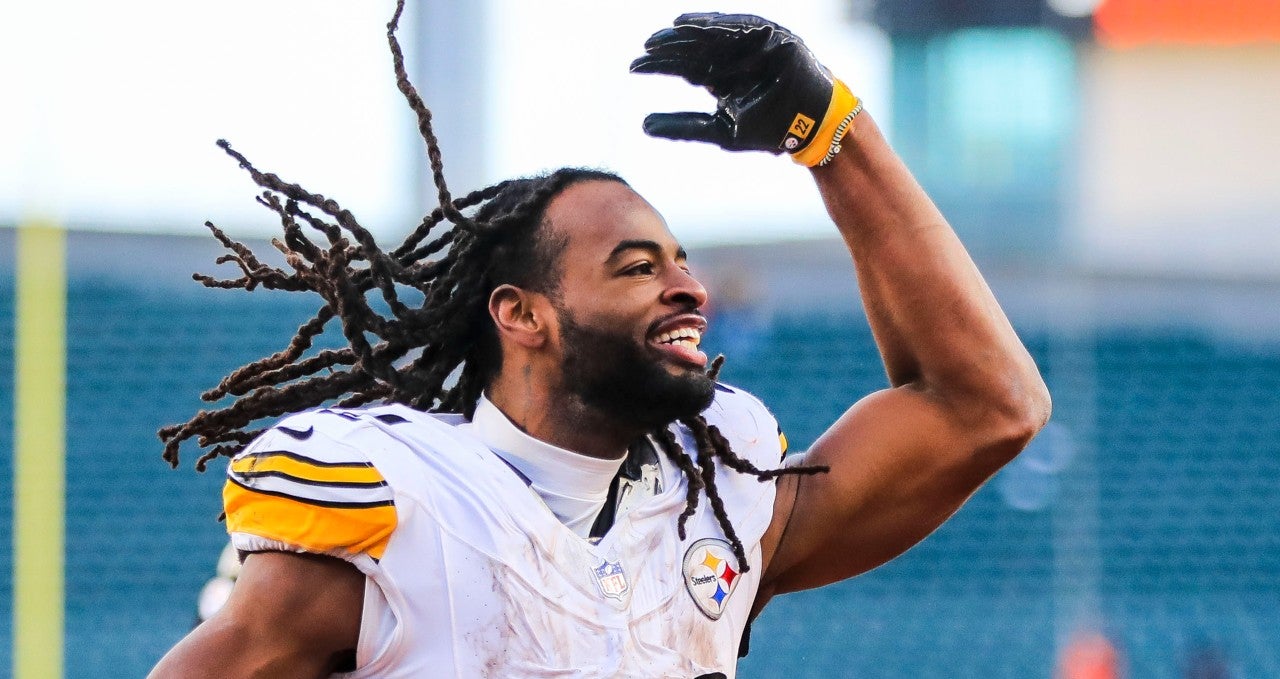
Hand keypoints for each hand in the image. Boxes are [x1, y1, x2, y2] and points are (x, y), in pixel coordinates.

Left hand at [630, 12, 859, 164]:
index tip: (633, 67)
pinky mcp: (770, 36)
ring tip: (666, 31)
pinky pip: (739, 25)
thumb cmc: (769, 130)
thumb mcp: (719, 130)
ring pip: (712, 34)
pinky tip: (693, 23)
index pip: (683, 67)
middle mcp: (731, 59)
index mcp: (719, 79)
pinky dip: (716, 24)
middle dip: (669, 46)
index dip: (659, 66)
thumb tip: (643, 126)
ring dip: (688, 31)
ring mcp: (750, 46)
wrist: (811, 127)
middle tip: (645, 47)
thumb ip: (683, 126)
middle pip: (693, 48)